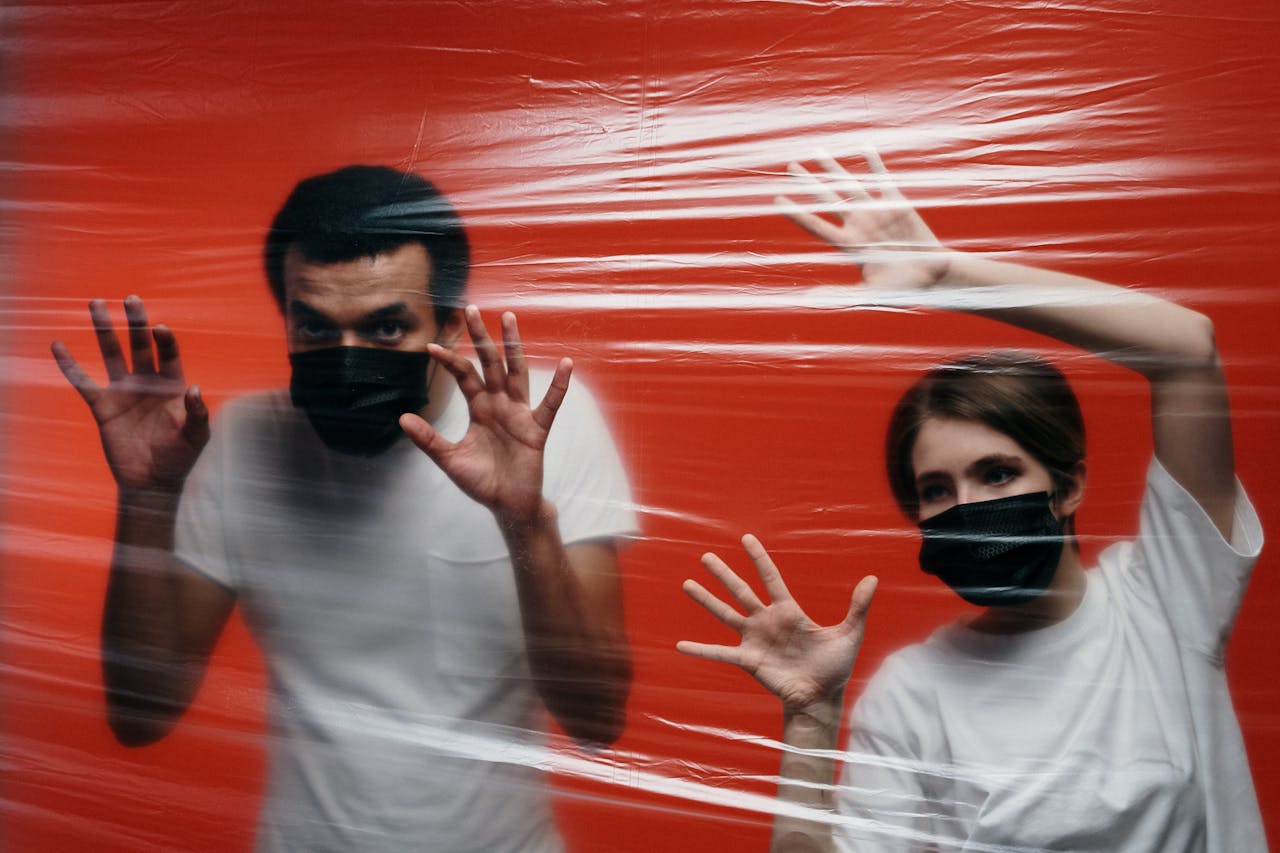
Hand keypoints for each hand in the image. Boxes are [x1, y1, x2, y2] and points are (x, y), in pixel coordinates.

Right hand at [51, 296, 209, 492]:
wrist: (153, 481)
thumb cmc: (180, 457)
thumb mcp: (196, 436)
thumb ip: (197, 414)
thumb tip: (195, 389)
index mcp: (173, 385)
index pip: (169, 354)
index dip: (165, 341)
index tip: (160, 328)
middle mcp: (148, 382)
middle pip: (140, 345)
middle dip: (136, 322)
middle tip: (131, 298)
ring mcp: (124, 392)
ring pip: (112, 354)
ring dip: (104, 330)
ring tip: (95, 303)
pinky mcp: (103, 406)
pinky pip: (83, 382)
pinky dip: (70, 365)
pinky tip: (58, 345)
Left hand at [399, 306, 569, 524]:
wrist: (507, 505)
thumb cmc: (482, 481)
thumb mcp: (449, 459)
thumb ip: (428, 439)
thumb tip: (401, 419)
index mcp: (479, 408)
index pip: (465, 375)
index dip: (450, 360)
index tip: (431, 347)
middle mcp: (499, 404)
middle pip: (490, 362)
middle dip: (481, 337)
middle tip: (470, 309)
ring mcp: (519, 413)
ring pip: (516, 372)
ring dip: (513, 345)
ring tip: (508, 318)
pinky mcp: (536, 429)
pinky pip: (550, 404)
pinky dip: (558, 385)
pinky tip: (566, 363)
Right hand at [677, 534, 876, 710]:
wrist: (820, 698)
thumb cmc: (834, 667)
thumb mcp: (849, 634)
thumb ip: (858, 607)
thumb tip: (873, 578)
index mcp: (789, 611)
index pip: (771, 578)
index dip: (759, 558)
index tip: (746, 539)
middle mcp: (767, 621)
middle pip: (741, 591)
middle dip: (723, 574)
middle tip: (706, 556)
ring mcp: (754, 640)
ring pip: (726, 614)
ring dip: (707, 600)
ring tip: (687, 584)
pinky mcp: (748, 661)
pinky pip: (719, 653)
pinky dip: (700, 649)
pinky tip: (680, 645)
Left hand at [777, 149, 949, 289]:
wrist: (933, 276)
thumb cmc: (902, 289)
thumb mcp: (870, 294)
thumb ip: (840, 296)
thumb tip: (807, 300)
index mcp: (848, 244)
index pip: (815, 224)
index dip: (796, 212)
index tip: (777, 199)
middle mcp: (858, 224)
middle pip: (826, 198)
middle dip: (808, 182)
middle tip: (791, 166)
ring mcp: (876, 212)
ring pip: (849, 185)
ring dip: (833, 169)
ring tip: (817, 153)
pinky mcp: (896, 204)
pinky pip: (882, 179)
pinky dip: (874, 164)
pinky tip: (865, 147)